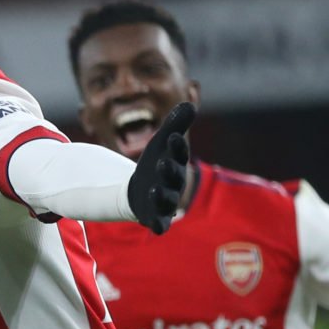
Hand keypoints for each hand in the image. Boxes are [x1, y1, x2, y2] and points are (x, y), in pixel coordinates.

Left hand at [126, 102, 195, 233]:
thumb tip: (188, 103)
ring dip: (162, 194)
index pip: (178, 154)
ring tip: (154, 188)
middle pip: (174, 177)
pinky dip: (159, 224)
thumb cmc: (156, 163)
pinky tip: (156, 225)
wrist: (140, 191)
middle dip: (169, 170)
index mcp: (176, 163)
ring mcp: (165, 201)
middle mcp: (174, 183)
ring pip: (167, 199)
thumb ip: (175, 125)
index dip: (176, 147)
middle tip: (162, 162)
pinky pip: (160, 223)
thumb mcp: (162, 143)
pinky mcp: (155, 217)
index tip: (172, 136)